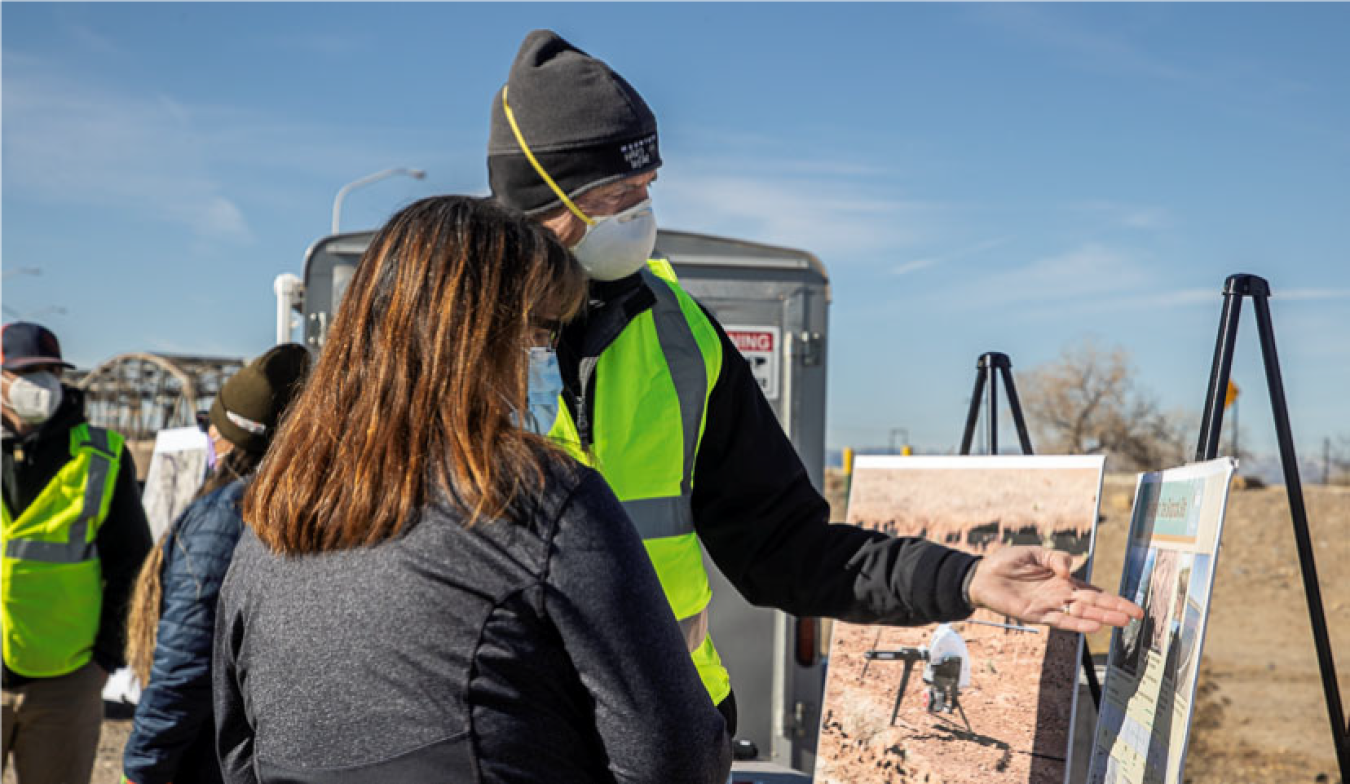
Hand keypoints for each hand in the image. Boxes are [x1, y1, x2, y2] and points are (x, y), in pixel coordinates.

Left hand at [967, 546, 1143, 633]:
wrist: (981, 575)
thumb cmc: (1007, 562)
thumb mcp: (1034, 552)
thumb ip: (1055, 557)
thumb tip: (1069, 570)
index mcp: (1063, 581)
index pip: (1094, 591)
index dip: (1113, 598)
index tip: (1133, 606)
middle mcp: (1060, 596)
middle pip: (1093, 604)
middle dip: (1115, 609)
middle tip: (1136, 616)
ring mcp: (1049, 606)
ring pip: (1081, 614)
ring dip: (1101, 618)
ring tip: (1122, 622)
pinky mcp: (1035, 614)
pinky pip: (1059, 621)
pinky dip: (1076, 625)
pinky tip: (1093, 626)